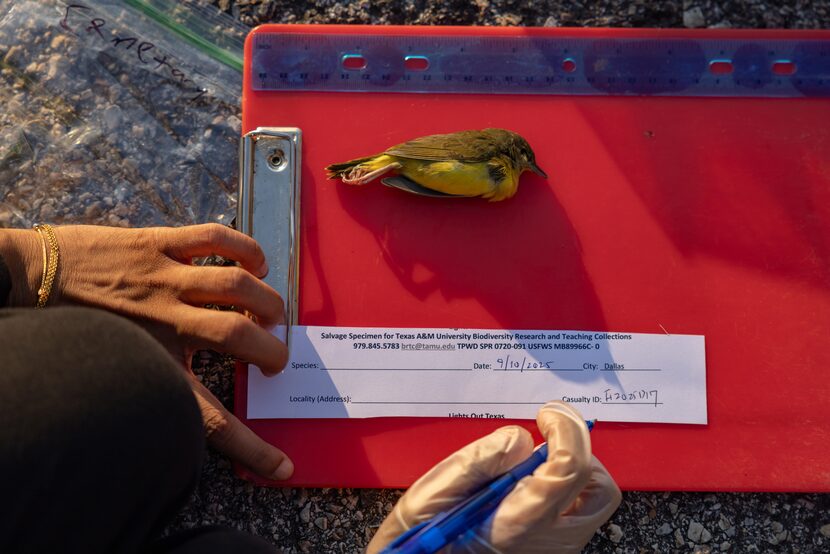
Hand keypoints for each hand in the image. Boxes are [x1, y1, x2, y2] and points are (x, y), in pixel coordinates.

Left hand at [3, 223, 292, 479]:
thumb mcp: (111, 374)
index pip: (212, 419)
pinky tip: (257, 264)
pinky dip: (247, 250)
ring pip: (238, 286)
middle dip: (274, 353)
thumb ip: (153, 386)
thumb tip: (189, 407)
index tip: (281, 465)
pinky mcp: (157, 244)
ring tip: (272, 313)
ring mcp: (163, 279)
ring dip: (268, 302)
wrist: (24, 277)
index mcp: (151, 367)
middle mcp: (163, 324)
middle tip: (275, 359)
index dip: (253, 448)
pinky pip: (215, 240)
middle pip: (241, 341)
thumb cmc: (68, 329)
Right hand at [368, 401, 620, 552]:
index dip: (567, 429)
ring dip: (573, 470)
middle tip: (547, 439)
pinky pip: (578, 513)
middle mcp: (547, 540)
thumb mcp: (438, 488)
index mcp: (519, 522)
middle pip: (600, 489)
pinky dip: (565, 489)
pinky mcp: (553, 548)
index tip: (546, 414)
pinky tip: (531, 485)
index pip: (571, 466)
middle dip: (580, 452)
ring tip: (535, 464)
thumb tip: (523, 439)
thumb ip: (481, 458)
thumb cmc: (429, 529)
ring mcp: (554, 548)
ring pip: (593, 502)